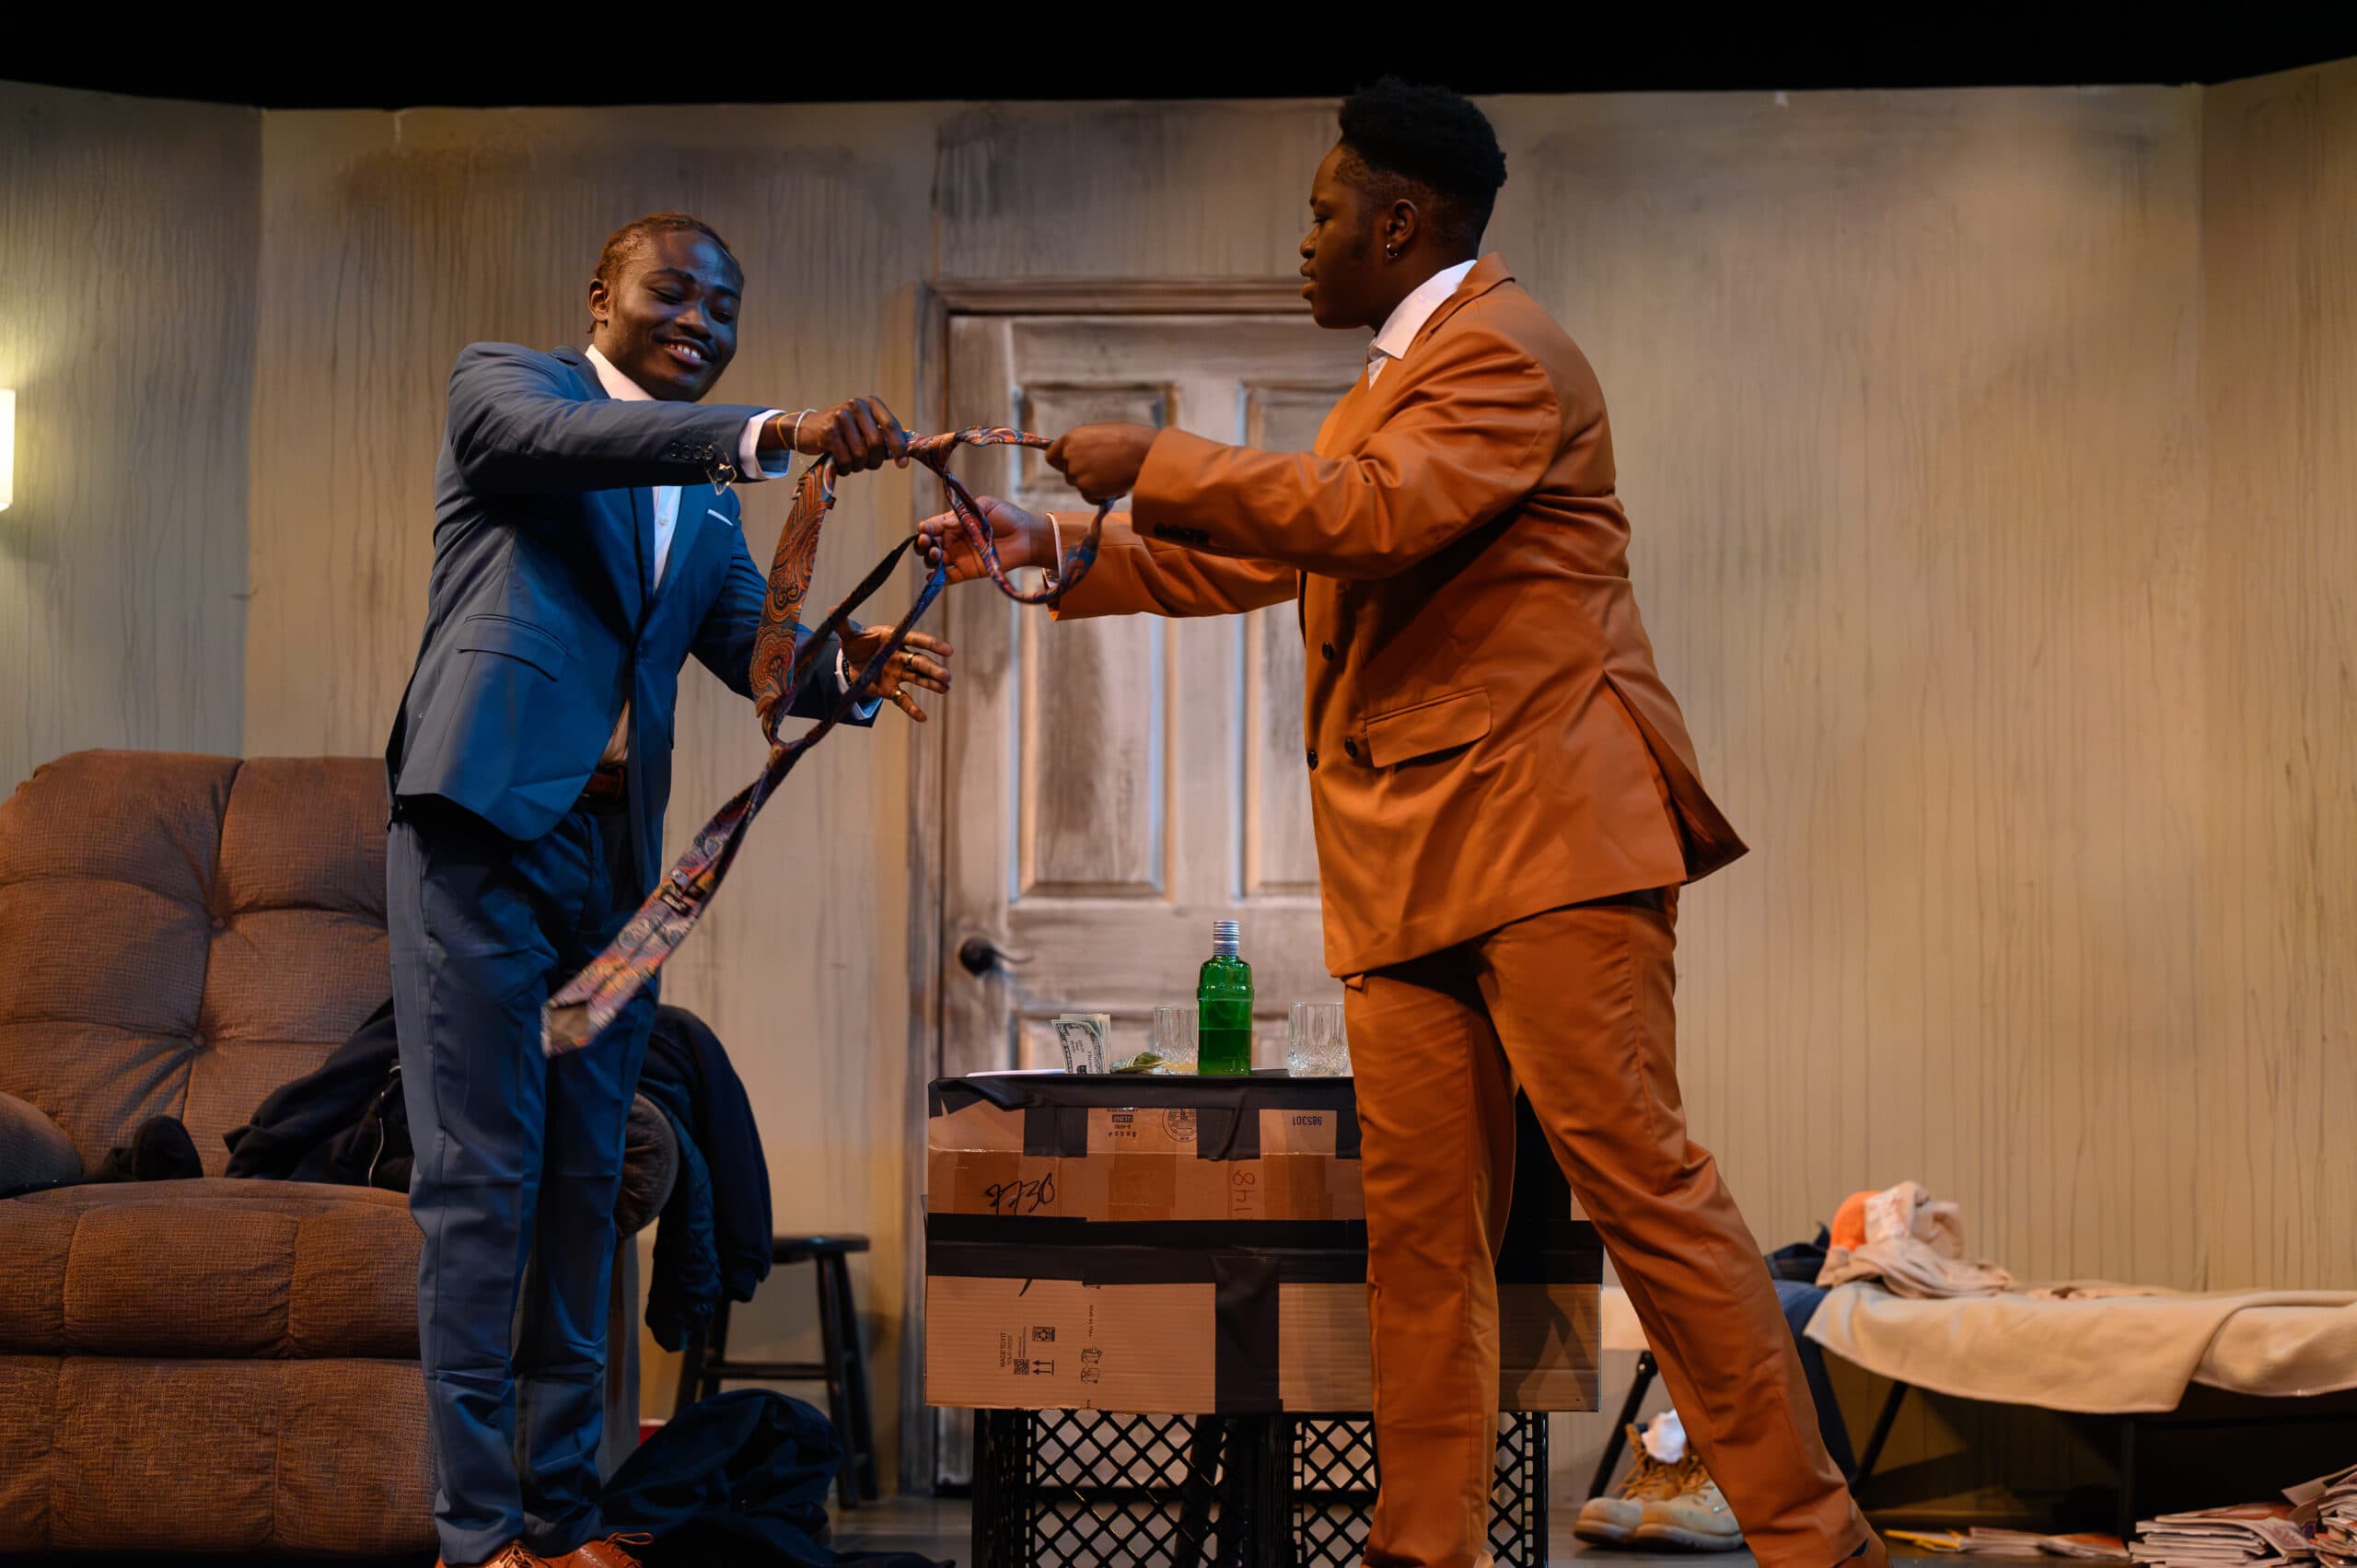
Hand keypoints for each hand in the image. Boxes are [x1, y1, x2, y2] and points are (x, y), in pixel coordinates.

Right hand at [769, 396, 910, 472]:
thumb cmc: (841, 432)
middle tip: (868, 465)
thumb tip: (906, 452)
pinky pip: (846, 459)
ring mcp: (841, 417)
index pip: (891, 426)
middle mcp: (856, 405)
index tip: (903, 464)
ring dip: (858, 466)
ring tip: (851, 462)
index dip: (899, 447)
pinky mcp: (828, 431)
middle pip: (877, 444)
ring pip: (861, 454)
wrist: (805, 429)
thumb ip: (882, 435)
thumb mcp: (863, 426)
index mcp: (870, 403)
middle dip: (875, 461)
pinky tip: (840, 464)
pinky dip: (845, 468)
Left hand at [841, 626, 952, 721]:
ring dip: (931, 684)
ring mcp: (898, 673)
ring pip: (917, 679)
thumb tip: (831, 609)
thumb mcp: (849, 636)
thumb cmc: (856, 644)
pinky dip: (912, 709)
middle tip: (946, 676)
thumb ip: (844, 626)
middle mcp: (901, 656)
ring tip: (945, 689)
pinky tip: (922, 718)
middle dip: (933, 669)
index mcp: (894, 639)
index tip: (948, 650)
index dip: (932, 644)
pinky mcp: (892, 689)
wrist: (851, 662)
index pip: (916, 639)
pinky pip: (904, 699)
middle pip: (920, 662)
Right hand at [918, 495, 1048, 584]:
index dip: (926, 527)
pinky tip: (932, 577)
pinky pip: (948, 578)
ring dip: (929, 559)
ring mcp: (959, 557)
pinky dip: (937, 580)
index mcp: (955, 523)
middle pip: (929, 544)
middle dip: (923, 544)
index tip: (926, 528)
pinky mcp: (967, 572)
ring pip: (935, 561)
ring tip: (935, 554)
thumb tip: (944, 523)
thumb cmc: (1008, 517)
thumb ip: (963, 513)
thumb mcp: (984, 506)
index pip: (933, 526)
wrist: (1027, 536)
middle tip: (926, 541)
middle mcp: (954, 541)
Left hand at [1046, 422, 1157, 503]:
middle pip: (1067, 474)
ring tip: (1114, 475)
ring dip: (1093, 486)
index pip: (1051, 457)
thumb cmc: (1130, 440)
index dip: (1062, 463)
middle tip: (1102, 472)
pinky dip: (1100, 495)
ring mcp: (1077, 473)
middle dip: (1082, 476)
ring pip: (1080, 486)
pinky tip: (1115, 484)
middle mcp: (1069, 456)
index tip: (1070, 467)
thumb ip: (1086, 446)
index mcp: (1071, 438)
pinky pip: (1090, 497)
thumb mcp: (1101, 435)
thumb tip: (1082, 457)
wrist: (1144, 453)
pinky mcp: (1087, 489)